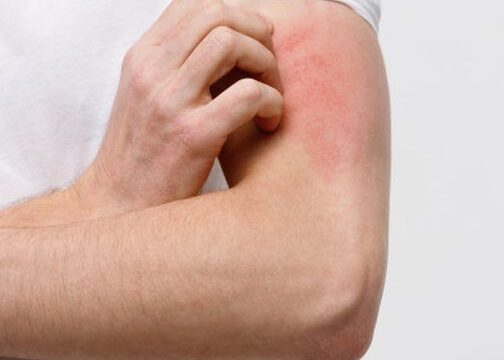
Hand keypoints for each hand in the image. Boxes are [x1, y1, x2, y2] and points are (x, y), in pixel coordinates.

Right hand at [72, 0, 283, 215]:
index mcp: (143, 57)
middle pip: (217, 13)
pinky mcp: (192, 135)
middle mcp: (151, 70)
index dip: (238, 13)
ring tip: (270, 95)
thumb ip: (180, 65)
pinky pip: (248, 94)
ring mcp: (169, 101)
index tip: (256, 41)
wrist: (120, 207)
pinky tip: (269, 122)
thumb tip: (232, 41)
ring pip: (232, 43)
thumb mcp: (151, 97)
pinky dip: (272, 103)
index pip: (195, 3)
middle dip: (257, 32)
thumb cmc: (148, 154)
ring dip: (267, 65)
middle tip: (270, 66)